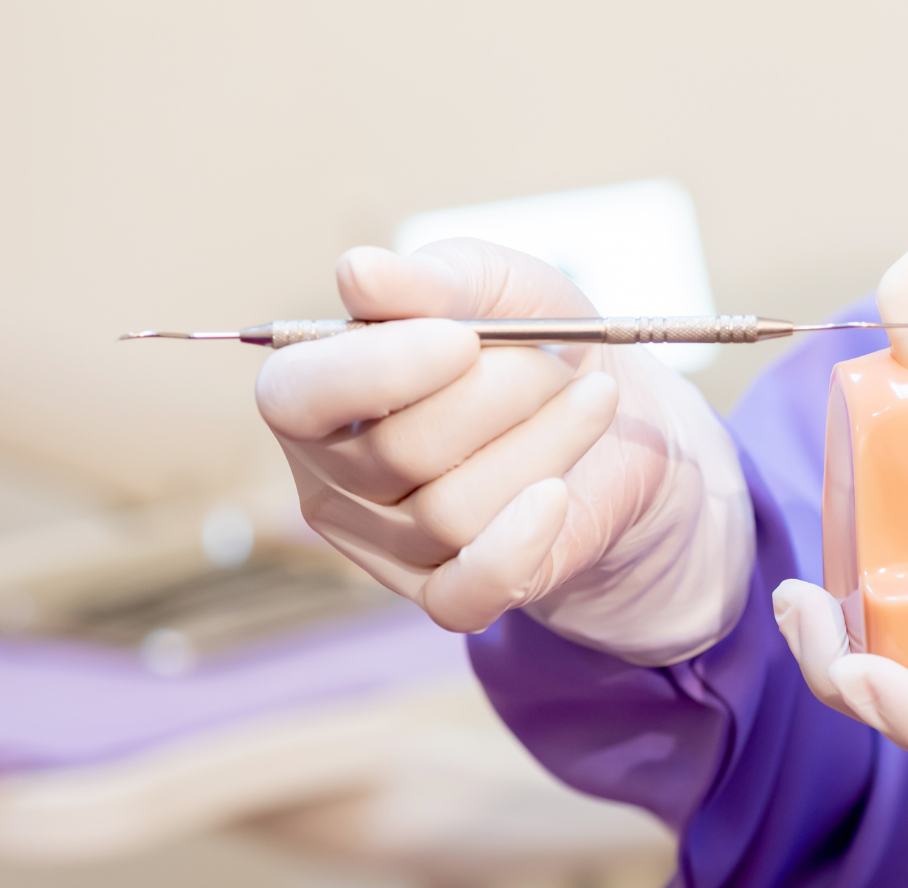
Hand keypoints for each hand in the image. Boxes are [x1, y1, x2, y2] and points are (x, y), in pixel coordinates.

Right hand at [257, 240, 752, 663]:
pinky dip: (518, 543)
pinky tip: (559, 494)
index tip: (463, 338)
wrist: (612, 419)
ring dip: (542, 445)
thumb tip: (358, 273)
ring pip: (451, 511)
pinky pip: (468, 591)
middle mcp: (334, 477)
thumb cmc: (533, 343)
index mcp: (317, 392)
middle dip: (496, 395)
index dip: (375, 369)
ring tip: (588, 400)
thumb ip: (433, 278)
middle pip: (396, 454)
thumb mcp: (498, 288)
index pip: (296, 396)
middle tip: (552, 363)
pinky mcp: (446, 595)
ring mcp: (387, 545)